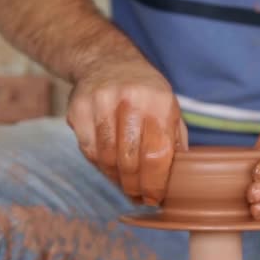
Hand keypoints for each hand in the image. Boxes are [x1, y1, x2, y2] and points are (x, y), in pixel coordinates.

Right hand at [67, 60, 186, 205]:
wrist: (108, 61)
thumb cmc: (146, 92)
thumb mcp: (170, 107)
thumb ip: (175, 140)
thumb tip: (181, 177)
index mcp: (159, 102)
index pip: (157, 153)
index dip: (155, 182)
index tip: (155, 198)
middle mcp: (130, 100)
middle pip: (130, 160)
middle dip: (135, 186)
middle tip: (139, 197)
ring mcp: (101, 103)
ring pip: (107, 158)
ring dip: (116, 179)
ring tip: (125, 186)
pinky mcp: (78, 108)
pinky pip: (88, 150)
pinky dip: (99, 165)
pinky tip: (109, 168)